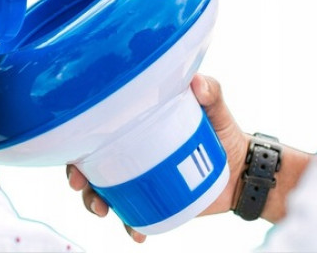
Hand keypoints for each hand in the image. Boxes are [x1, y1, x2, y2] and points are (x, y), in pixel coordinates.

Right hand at [66, 74, 249, 242]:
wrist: (244, 172)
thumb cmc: (224, 130)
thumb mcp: (215, 108)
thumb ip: (211, 92)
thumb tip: (197, 83)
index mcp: (134, 119)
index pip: (96, 125)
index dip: (76, 138)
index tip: (73, 153)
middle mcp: (129, 146)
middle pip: (90, 160)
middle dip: (77, 176)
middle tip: (81, 188)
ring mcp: (138, 175)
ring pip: (103, 189)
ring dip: (95, 202)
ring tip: (106, 213)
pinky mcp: (152, 199)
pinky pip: (131, 213)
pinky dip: (129, 224)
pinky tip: (136, 233)